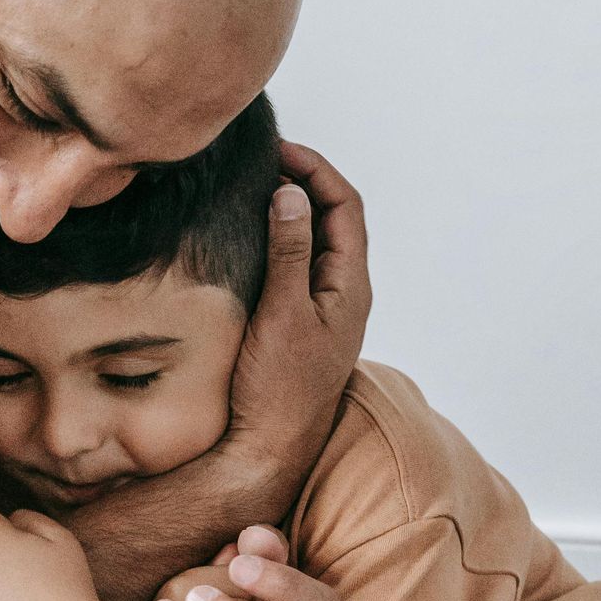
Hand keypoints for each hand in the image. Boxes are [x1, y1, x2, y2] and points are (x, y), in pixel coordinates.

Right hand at [223, 143, 370, 520]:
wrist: (271, 449)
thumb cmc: (279, 388)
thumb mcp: (282, 313)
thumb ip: (288, 251)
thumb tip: (291, 192)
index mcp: (351, 286)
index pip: (345, 205)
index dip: (316, 170)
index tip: (278, 152)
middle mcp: (345, 293)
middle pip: (335, 217)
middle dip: (304, 181)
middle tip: (262, 163)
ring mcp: (325, 308)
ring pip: (316, 241)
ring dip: (291, 209)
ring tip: (253, 189)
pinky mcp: (303, 322)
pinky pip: (299, 265)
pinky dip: (280, 238)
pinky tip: (248, 237)